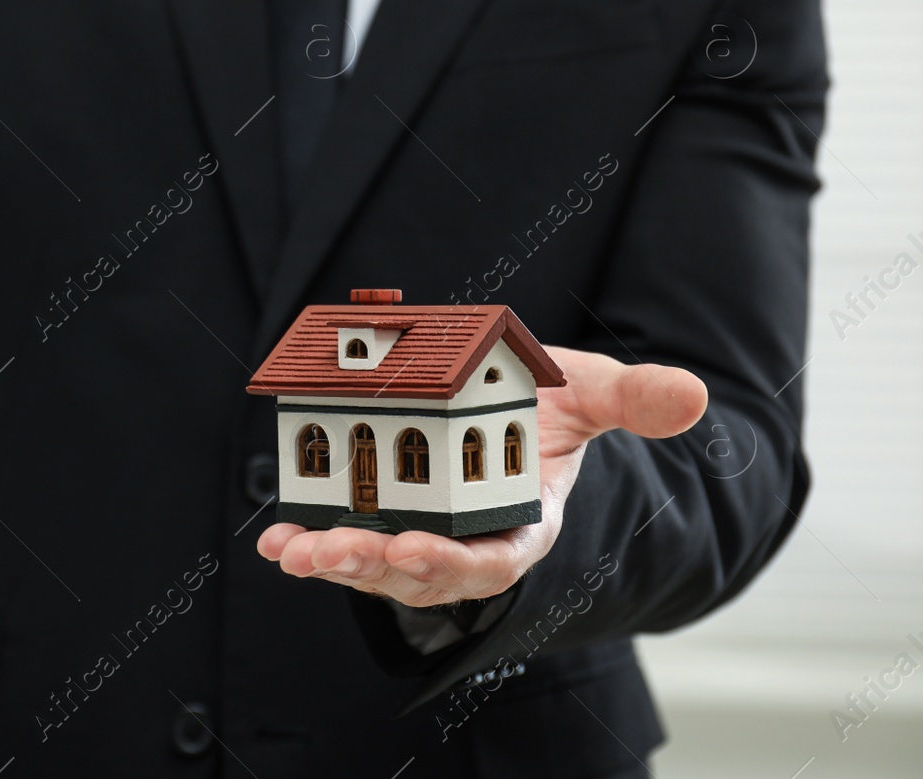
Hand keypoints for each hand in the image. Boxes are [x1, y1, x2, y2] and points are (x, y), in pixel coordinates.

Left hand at [255, 347, 706, 606]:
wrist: (512, 411)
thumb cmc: (552, 411)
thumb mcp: (594, 395)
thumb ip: (634, 400)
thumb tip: (692, 395)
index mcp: (521, 522)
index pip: (493, 558)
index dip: (458, 560)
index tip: (422, 550)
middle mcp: (467, 541)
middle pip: (422, 572)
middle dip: (378, 565)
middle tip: (333, 551)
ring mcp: (420, 535)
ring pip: (376, 566)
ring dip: (334, 562)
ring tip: (291, 551)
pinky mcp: (380, 520)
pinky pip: (343, 538)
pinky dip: (308, 542)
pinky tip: (277, 540)